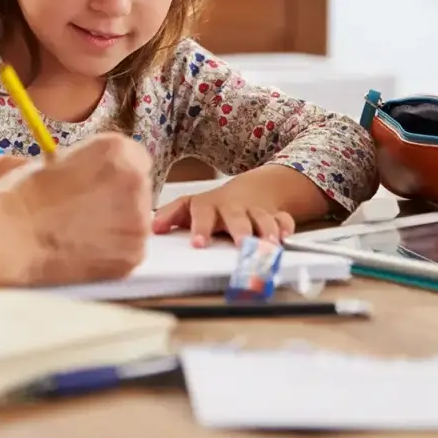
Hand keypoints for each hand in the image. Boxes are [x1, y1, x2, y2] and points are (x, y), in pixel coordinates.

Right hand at [0, 133, 152, 287]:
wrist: (11, 234)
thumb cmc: (22, 194)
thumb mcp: (50, 158)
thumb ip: (80, 160)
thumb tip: (78, 170)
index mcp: (117, 149)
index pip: (132, 155)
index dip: (110, 170)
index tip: (95, 181)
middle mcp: (136, 180)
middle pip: (137, 187)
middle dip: (115, 196)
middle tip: (83, 207)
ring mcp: (138, 220)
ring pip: (135, 219)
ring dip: (115, 224)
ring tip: (80, 230)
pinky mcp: (133, 254)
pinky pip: (129, 249)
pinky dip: (112, 251)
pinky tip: (85, 248)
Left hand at [152, 165, 328, 246]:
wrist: (247, 191)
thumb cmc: (212, 206)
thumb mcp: (189, 207)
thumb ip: (170, 216)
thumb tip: (151, 228)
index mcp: (208, 205)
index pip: (202, 213)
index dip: (200, 228)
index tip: (198, 244)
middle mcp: (232, 208)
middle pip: (236, 217)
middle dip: (240, 232)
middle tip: (243, 247)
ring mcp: (254, 211)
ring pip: (263, 219)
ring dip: (267, 231)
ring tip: (270, 247)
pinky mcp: (274, 216)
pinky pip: (283, 219)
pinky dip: (285, 227)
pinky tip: (286, 238)